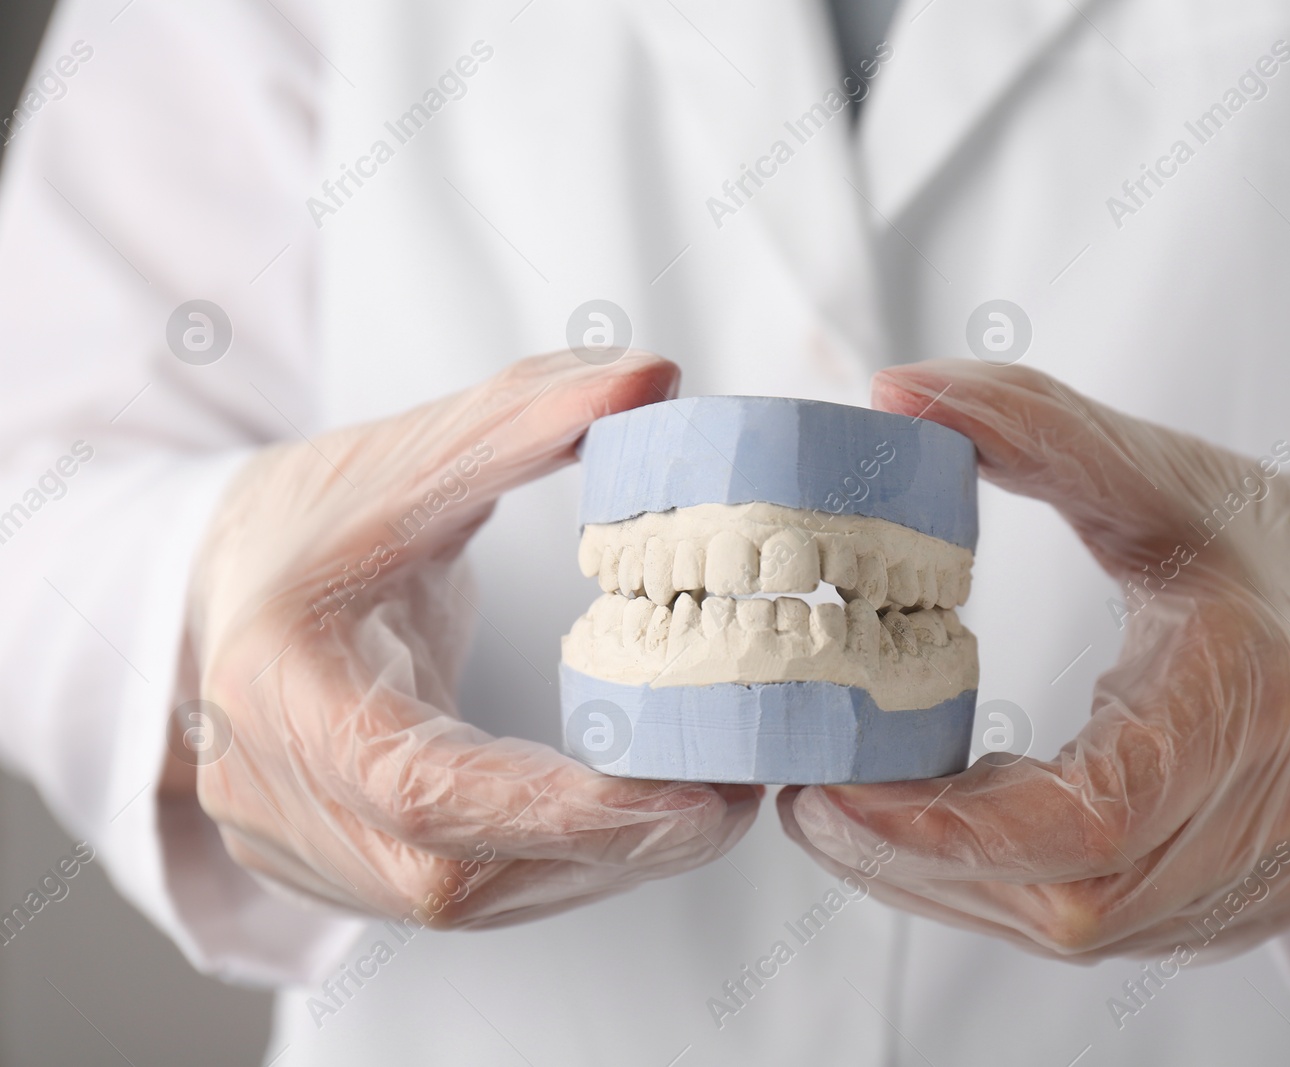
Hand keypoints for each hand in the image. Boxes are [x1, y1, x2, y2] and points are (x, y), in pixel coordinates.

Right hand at [183, 353, 760, 927]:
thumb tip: (653, 378)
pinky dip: (557, 865)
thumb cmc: (316, 517)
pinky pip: (461, 894)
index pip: (421, 787)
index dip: (564, 808)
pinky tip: (628, 820)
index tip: (694, 796)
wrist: (227, 582)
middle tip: (733, 801)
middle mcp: (271, 790)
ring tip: (702, 808)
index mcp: (277, 682)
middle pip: (451, 874)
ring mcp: (297, 845)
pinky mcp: (336, 868)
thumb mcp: (412, 454)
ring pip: (466, 901)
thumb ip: (524, 416)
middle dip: (609, 849)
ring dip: (597, 865)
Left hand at [779, 358, 1289, 959]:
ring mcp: (1272, 879)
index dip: (938, 829)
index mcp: (1253, 698)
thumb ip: (1033, 422)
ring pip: (1074, 929)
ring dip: (949, 883)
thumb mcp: (1154, 469)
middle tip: (809, 801)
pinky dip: (1005, 887)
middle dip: (915, 863)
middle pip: (1068, 902)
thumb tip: (895, 389)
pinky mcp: (1251, 908)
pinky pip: (1102, 925)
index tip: (823, 791)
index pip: (1084, 822)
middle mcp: (1278, 816)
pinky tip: (947, 827)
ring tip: (858, 812)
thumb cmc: (1259, 541)